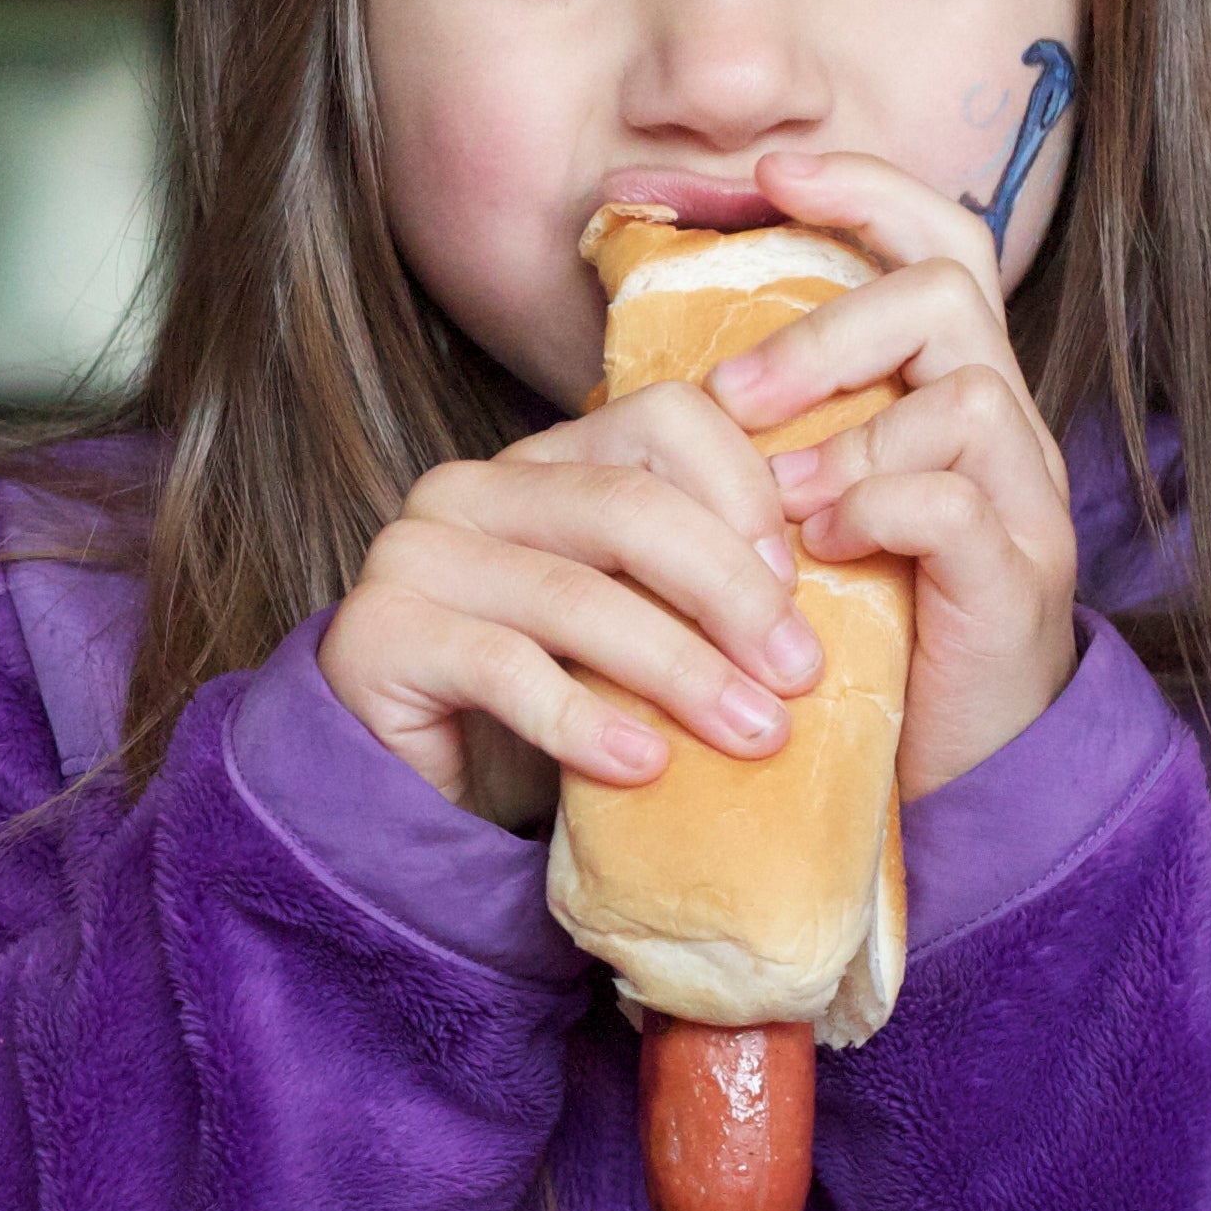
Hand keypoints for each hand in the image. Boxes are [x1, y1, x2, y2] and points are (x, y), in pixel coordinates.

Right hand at [318, 381, 830, 831]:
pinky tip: (646, 766)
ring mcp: (413, 555)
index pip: (663, 419)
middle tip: (800, 674)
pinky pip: (505, 671)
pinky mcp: (376, 635)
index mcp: (544, 460)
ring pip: (574, 595)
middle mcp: (469, 487)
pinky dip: (587, 723)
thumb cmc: (553, 707)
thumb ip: (699, 578)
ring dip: (681, 670)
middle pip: (628, 507)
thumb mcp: (640, 624)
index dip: (746, 492)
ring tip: (755, 734)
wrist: (422, 792)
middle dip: (731, 593)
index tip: (802, 585)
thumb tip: (834, 562)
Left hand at [708, 149, 1081, 798]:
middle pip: (950, 293)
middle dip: (829, 327)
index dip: (864, 188)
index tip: (771, 168)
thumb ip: (771, 437)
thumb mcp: (806, 511)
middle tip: (735, 397)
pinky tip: (819, 550)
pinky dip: (874, 509)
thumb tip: (658, 372)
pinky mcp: (1016, 583)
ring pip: (965, 392)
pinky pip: (954, 501)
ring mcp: (1023, 503)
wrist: (950, 770)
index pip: (939, 243)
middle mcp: (1003, 431)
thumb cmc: (858, 630)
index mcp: (948, 395)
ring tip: (774, 502)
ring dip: (846, 433)